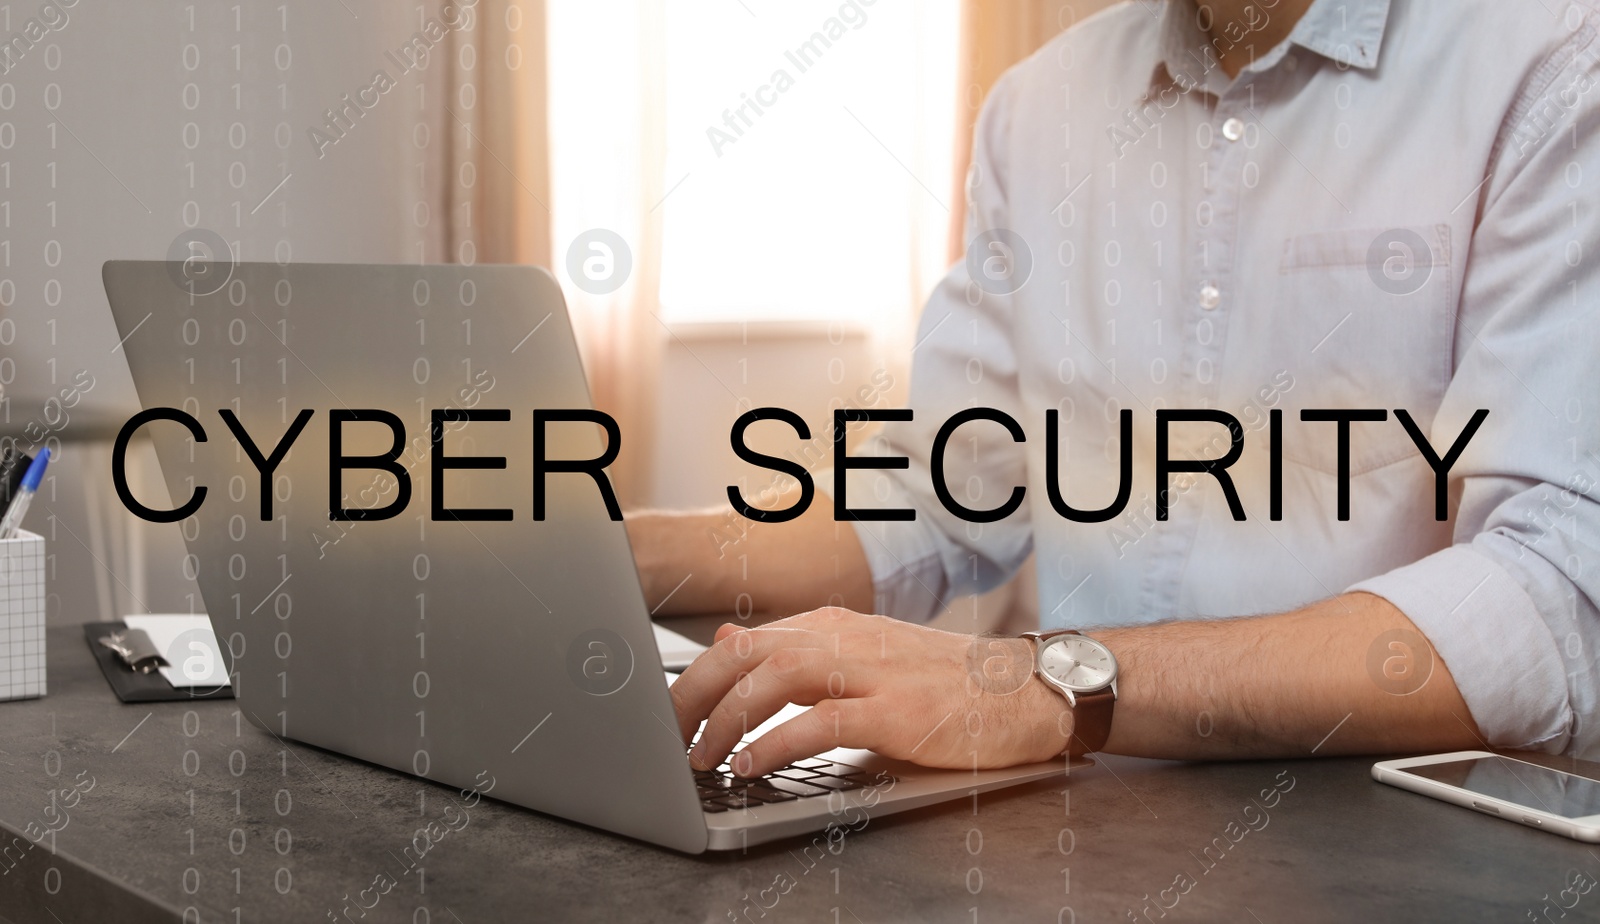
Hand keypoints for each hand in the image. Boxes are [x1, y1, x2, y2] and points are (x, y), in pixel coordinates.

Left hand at [669, 607, 1072, 776]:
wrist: (1023, 691)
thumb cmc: (942, 680)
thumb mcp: (860, 654)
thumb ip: (793, 650)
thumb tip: (725, 641)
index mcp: (832, 625)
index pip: (743, 644)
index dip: (694, 680)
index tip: (666, 718)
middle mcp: (844, 638)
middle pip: (746, 656)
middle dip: (693, 698)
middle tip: (666, 740)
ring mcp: (871, 672)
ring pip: (773, 681)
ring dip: (726, 721)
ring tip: (702, 758)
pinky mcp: (896, 712)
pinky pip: (819, 722)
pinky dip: (775, 742)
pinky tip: (751, 764)